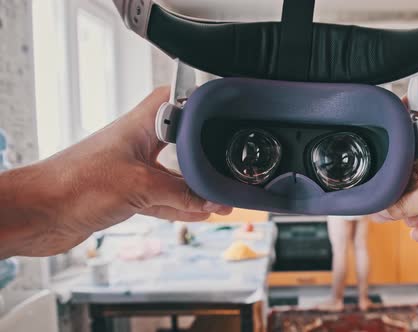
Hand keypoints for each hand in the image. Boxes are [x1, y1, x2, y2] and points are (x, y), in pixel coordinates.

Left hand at [2, 87, 231, 256]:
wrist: (39, 212)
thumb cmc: (75, 184)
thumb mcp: (140, 186)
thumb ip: (180, 194)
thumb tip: (211, 200)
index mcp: (139, 126)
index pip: (176, 101)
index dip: (200, 103)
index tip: (225, 113)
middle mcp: (137, 143)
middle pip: (180, 142)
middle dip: (204, 154)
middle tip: (226, 165)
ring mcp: (131, 169)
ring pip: (173, 175)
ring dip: (195, 188)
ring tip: (220, 198)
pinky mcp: (125, 194)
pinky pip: (162, 198)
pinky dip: (180, 206)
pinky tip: (200, 213)